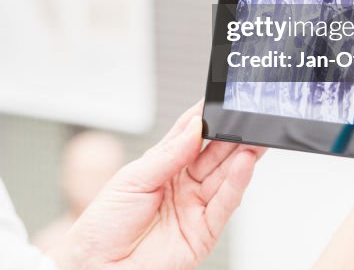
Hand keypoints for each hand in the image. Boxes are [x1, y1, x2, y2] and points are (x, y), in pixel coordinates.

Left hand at [50, 103, 263, 269]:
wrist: (98, 265)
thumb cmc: (105, 224)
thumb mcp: (132, 179)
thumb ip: (168, 155)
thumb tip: (194, 128)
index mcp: (162, 167)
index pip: (188, 136)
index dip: (205, 117)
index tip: (220, 99)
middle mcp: (182, 185)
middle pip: (213, 154)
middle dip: (232, 134)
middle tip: (248, 115)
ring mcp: (194, 208)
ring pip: (224, 176)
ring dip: (242, 155)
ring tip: (255, 136)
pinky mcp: (203, 232)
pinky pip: (225, 205)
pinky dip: (237, 184)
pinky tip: (245, 164)